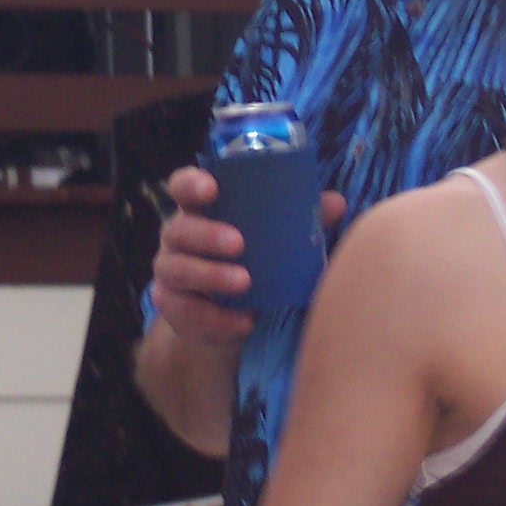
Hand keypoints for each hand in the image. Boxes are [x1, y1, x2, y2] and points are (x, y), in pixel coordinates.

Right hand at [148, 167, 345, 345]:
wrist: (231, 316)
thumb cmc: (254, 260)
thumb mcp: (276, 238)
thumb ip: (300, 219)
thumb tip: (336, 203)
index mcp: (201, 210)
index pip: (183, 186)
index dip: (191, 183)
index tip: (211, 188)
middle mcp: (177, 236)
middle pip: (178, 229)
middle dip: (206, 235)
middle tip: (239, 243)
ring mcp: (170, 271)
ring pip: (178, 270)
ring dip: (211, 276)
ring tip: (245, 283)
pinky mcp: (172, 306)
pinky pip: (185, 312)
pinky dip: (215, 319)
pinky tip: (244, 322)